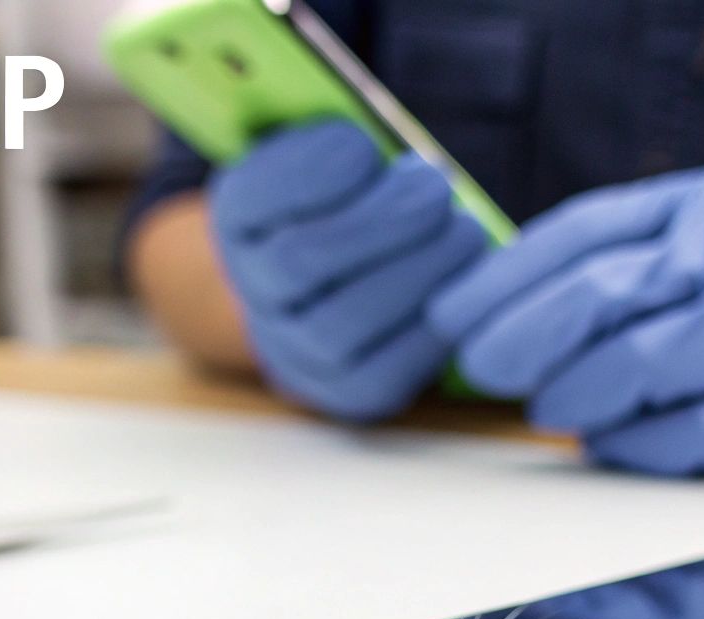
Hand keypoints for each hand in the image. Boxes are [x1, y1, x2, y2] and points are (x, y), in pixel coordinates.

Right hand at [209, 121, 486, 421]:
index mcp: (238, 220)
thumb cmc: (351, 203)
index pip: (249, 199)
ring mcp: (296, 352)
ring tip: (465, 233)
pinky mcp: (349, 393)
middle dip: (383, 219)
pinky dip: (435, 327)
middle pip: (302, 261)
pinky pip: (390, 370)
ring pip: (346, 321)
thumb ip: (347, 142)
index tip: (363, 146)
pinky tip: (463, 286)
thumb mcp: (338, 156)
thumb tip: (374, 140)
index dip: (308, 171)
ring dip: (420, 270)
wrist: (337, 292)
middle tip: (436, 186)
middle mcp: (253, 293)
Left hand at [426, 163, 703, 474]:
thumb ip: (634, 260)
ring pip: (646, 368)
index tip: (451, 318)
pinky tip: (619, 440)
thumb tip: (509, 314)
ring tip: (554, 407)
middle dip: (526, 338)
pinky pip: (700, 435)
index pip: (587, 232)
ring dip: (580, 397)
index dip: (506, 280)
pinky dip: (644, 445)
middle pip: (607, 292)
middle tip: (485, 368)